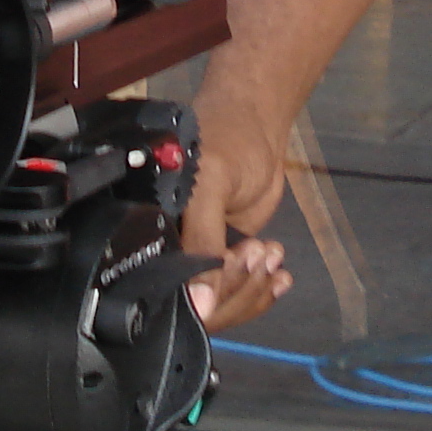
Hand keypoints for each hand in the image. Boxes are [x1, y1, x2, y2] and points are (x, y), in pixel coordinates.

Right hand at [177, 106, 293, 330]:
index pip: (168, 291)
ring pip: (222, 305)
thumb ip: (203, 241)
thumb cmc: (225, 139)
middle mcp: (169, 251)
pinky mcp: (225, 257)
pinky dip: (263, 290)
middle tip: (259, 250)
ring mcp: (199, 258)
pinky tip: (279, 274)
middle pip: (199, 306)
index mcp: (151, 233)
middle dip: (236, 287)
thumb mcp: (211, 186)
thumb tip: (199, 304)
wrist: (256, 124)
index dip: (205, 291)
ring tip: (271, 252)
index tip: (236, 259)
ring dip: (254, 288)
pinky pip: (239, 293)